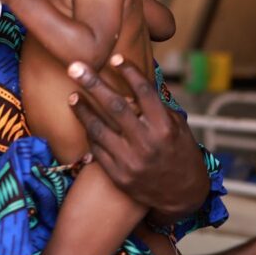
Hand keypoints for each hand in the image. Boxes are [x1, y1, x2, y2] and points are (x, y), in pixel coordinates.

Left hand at [68, 57, 208, 222]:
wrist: (183, 196)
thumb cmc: (181, 153)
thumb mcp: (179, 128)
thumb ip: (158, 107)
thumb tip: (135, 81)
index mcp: (165, 127)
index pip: (144, 93)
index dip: (129, 72)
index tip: (114, 58)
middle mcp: (147, 143)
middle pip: (115, 107)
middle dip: (93, 84)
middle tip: (74, 66)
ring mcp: (131, 161)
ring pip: (99, 129)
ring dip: (82, 110)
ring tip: (72, 95)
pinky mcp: (119, 176)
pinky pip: (97, 149)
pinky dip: (90, 133)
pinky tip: (84, 122)